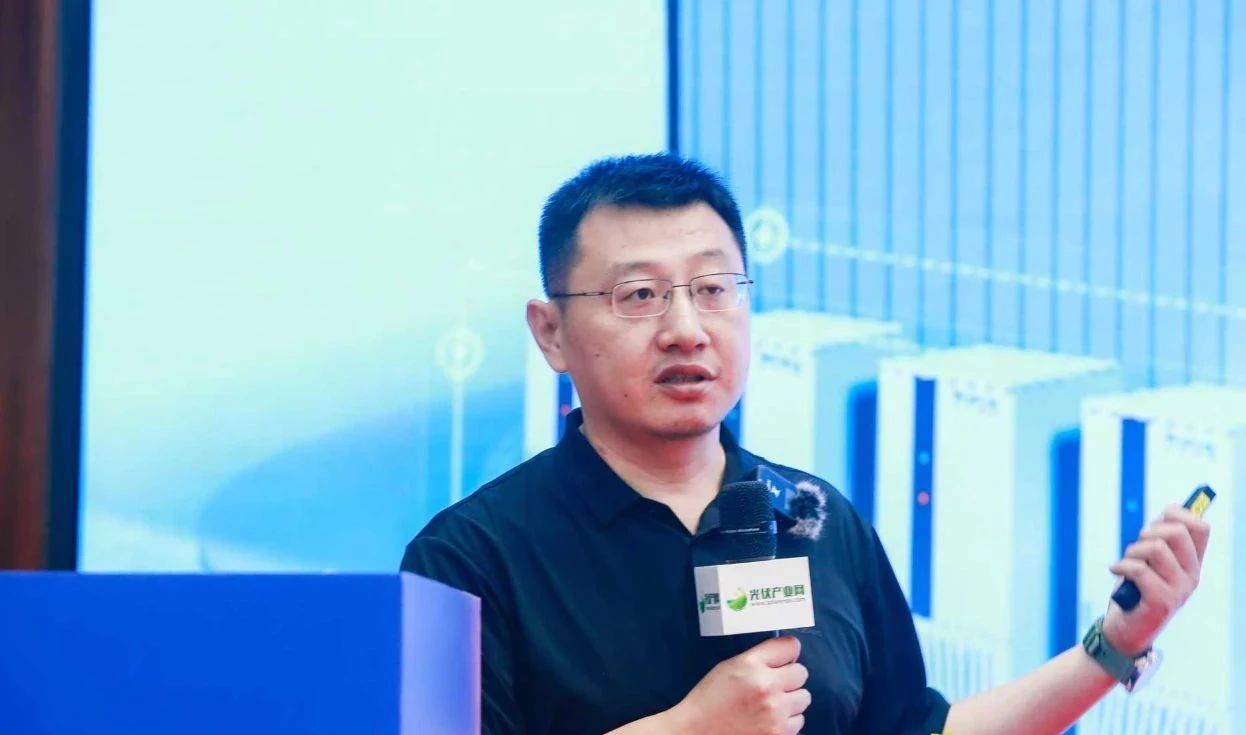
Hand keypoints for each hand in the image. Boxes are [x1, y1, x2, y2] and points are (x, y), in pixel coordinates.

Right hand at [666, 635, 809, 734]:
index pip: (790, 646)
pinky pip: (799, 720)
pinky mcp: (780, 734)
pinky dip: (787, 721)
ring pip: (804, 697)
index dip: (786, 653)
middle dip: (789, 677)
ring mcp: (776, 713)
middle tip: (773, 685)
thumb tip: (787, 654)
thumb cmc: (710, 700)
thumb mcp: (729, 667)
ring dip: (790, 700)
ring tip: (769, 705)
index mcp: (751, 665)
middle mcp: (767, 686)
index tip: (782, 659)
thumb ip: (758, 659)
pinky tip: (768, 720)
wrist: (697, 732)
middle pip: (801, 672)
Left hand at [1103, 504, 1210, 655]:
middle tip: (1136, 547)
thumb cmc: (1134, 591)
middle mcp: (1192, 576)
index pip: (1201, 528)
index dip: (1178, 514)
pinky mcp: (1163, 602)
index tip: (1158, 519)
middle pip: (1177, 532)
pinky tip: (1115, 571)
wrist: (1124, 631)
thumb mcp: (1149, 560)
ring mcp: (1180, 590)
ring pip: (1157, 548)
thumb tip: (1174, 508)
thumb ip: (1161, 538)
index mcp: (1192, 563)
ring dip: (1133, 551)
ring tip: (1126, 563)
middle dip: (1149, 531)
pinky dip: (1122, 566)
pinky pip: (1140, 570)